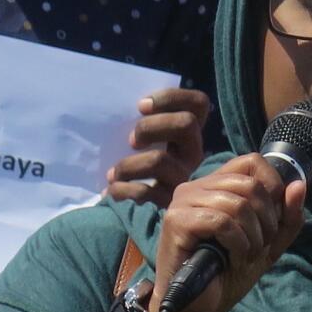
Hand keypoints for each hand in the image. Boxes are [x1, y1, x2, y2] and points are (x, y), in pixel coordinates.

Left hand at [106, 88, 210, 206]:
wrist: (138, 213)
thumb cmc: (137, 168)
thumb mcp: (147, 143)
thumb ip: (144, 126)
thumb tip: (115, 110)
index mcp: (189, 134)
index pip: (198, 104)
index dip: (172, 97)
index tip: (141, 106)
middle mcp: (193, 153)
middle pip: (186, 123)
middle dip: (151, 126)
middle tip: (131, 141)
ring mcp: (185, 178)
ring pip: (160, 160)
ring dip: (128, 165)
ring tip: (113, 174)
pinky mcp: (171, 203)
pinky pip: (146, 192)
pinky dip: (124, 190)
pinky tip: (112, 192)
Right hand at [149, 154, 305, 311]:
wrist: (200, 307)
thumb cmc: (229, 271)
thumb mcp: (269, 243)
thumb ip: (287, 216)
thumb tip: (299, 185)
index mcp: (217, 184)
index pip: (253, 161)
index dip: (273, 186)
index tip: (273, 219)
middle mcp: (197, 186)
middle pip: (250, 184)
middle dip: (267, 220)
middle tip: (261, 245)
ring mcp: (184, 201)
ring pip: (238, 204)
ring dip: (253, 236)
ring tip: (246, 255)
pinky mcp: (176, 221)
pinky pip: (221, 222)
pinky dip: (237, 244)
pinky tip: (232, 258)